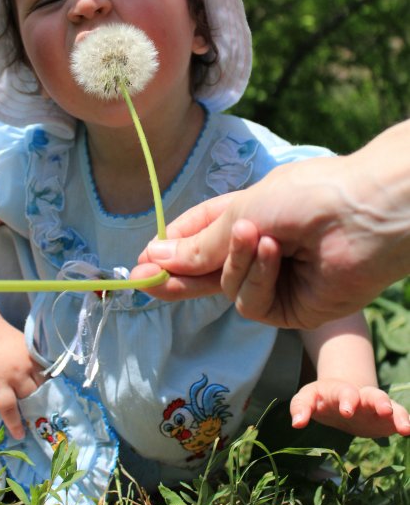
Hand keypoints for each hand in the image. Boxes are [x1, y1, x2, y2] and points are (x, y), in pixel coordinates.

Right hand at [0, 320, 43, 439]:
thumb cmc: (7, 341)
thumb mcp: (26, 348)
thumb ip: (36, 365)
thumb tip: (51, 382)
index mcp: (29, 363)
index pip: (43, 383)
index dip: (48, 397)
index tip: (53, 410)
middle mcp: (14, 373)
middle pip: (28, 397)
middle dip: (34, 412)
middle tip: (39, 426)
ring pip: (7, 406)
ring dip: (14, 423)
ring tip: (20, 436)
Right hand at [133, 128, 409, 327]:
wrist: (363, 215)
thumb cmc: (305, 196)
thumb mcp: (241, 213)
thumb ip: (201, 244)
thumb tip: (153, 258)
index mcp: (246, 216)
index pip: (198, 236)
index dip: (170, 249)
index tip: (141, 261)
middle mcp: (257, 250)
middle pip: (206, 270)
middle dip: (177, 275)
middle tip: (141, 283)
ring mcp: (274, 280)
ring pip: (227, 287)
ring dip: (236, 263)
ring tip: (256, 236)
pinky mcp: (289, 308)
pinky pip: (253, 302)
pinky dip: (258, 279)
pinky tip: (274, 254)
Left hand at [290, 379, 409, 438]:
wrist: (341, 400)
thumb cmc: (322, 399)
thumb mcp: (308, 398)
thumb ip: (301, 407)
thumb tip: (297, 424)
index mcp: (340, 390)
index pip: (345, 392)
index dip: (347, 399)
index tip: (347, 410)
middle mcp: (362, 396)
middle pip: (372, 395)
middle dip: (379, 401)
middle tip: (384, 410)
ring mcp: (376, 407)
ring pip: (391, 407)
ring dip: (398, 415)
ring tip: (405, 428)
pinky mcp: (387, 419)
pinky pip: (400, 418)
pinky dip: (406, 422)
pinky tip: (409, 431)